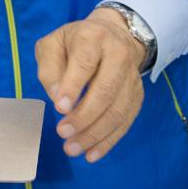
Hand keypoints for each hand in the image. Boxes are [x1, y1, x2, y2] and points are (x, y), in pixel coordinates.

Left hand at [35, 7, 145, 162]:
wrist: (113, 34)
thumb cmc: (74, 43)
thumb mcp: (52, 44)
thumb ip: (49, 68)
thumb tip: (57, 97)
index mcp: (93, 37)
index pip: (85, 63)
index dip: (73, 87)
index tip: (60, 109)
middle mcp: (118, 55)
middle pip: (106, 90)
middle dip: (84, 117)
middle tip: (62, 133)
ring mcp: (132, 76)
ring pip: (118, 110)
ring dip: (95, 134)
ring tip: (72, 148)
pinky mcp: (137, 94)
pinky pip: (126, 121)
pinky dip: (109, 141)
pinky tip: (92, 154)